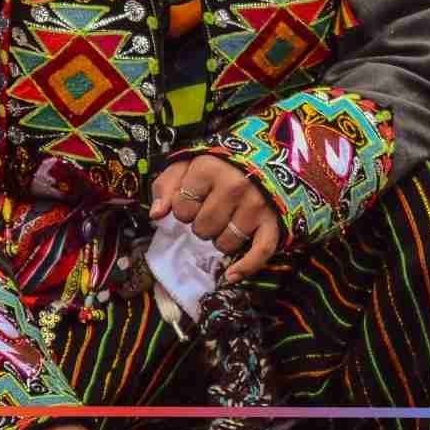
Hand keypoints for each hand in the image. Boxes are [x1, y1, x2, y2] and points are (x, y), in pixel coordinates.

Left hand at [149, 155, 282, 282]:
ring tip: (226, 224)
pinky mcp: (274, 220)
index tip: (193, 200)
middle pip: (203, 229)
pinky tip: (231, 275)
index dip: (183, 209)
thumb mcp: (189, 163)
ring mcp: (256, 205)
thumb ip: (167, 184)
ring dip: (221, 239)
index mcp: (209, 169)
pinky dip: (246, 267)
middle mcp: (234, 186)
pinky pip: (260, 252)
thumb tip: (156, 214)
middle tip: (210, 212)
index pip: (182, 208)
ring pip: (226, 243)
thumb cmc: (222, 162)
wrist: (267, 154)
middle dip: (201, 225)